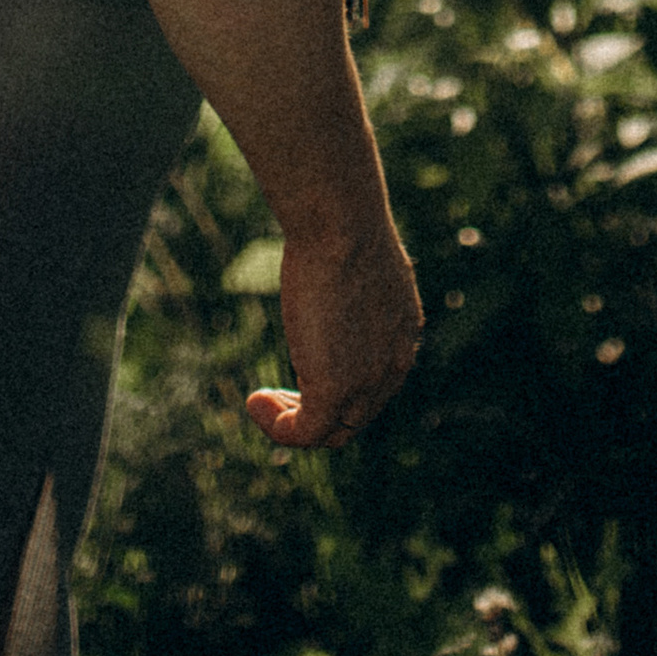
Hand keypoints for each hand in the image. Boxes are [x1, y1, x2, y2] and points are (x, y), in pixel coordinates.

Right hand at [247, 214, 422, 451]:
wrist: (341, 224)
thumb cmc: (343, 223)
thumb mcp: (358, 256)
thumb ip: (352, 276)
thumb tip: (328, 260)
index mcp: (402, 334)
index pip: (376, 382)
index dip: (340, 384)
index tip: (303, 368)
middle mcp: (392, 366)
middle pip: (357, 414)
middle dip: (317, 407)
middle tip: (279, 393)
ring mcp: (365, 383)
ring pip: (333, 431)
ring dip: (294, 420)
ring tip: (263, 402)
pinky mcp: (334, 391)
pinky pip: (304, 432)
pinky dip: (278, 426)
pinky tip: (254, 402)